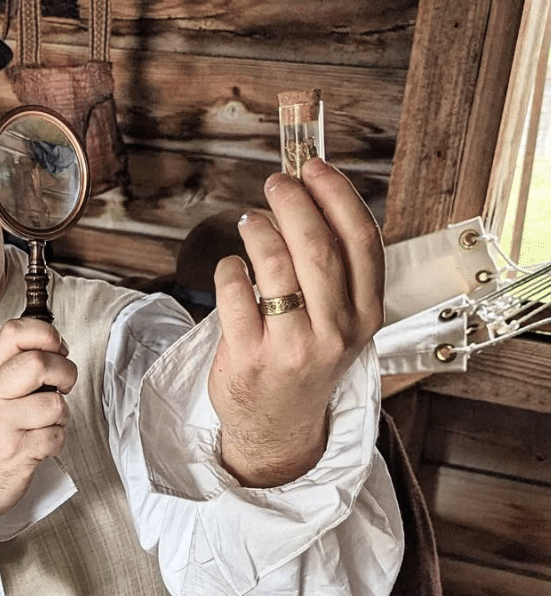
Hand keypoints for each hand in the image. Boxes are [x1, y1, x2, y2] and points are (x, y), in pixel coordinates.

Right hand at [0, 318, 76, 518]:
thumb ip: (17, 365)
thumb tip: (56, 345)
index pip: (14, 332)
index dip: (46, 335)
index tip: (57, 350)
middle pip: (39, 363)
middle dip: (66, 372)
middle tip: (63, 386)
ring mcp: (1, 424)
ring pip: (55, 404)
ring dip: (62, 415)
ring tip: (46, 423)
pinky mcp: (17, 452)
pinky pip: (57, 436)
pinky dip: (58, 441)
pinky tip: (42, 444)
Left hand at [207, 158, 384, 487]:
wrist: (278, 428)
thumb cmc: (305, 362)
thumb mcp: (339, 323)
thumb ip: (333, 270)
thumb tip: (306, 195)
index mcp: (365, 315)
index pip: (362, 240)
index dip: (337, 195)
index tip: (315, 168)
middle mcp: (335, 332)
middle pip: (317, 246)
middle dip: (293, 202)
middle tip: (276, 183)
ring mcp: (292, 347)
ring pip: (275, 265)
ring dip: (258, 230)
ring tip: (250, 221)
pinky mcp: (250, 357)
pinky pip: (235, 292)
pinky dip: (230, 268)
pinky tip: (232, 266)